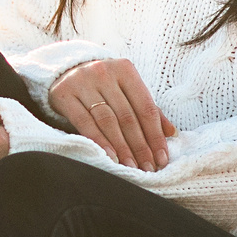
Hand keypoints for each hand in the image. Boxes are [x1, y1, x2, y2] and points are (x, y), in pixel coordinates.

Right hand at [48, 57, 176, 170]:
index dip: (155, 134)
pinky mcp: (64, 94)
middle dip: (140, 146)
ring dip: (122, 147)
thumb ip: (147, 109)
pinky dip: (99, 141)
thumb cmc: (103, 86)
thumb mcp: (126, 90)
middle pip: (127, 116)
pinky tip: (110, 157)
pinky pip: (84, 122)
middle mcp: (104, 72)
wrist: (64, 72)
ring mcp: (82, 82)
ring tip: (131, 166)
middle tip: (147, 167)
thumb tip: (172, 133)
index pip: (145, 107)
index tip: (162, 157)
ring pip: (107, 121)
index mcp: (125, 69)